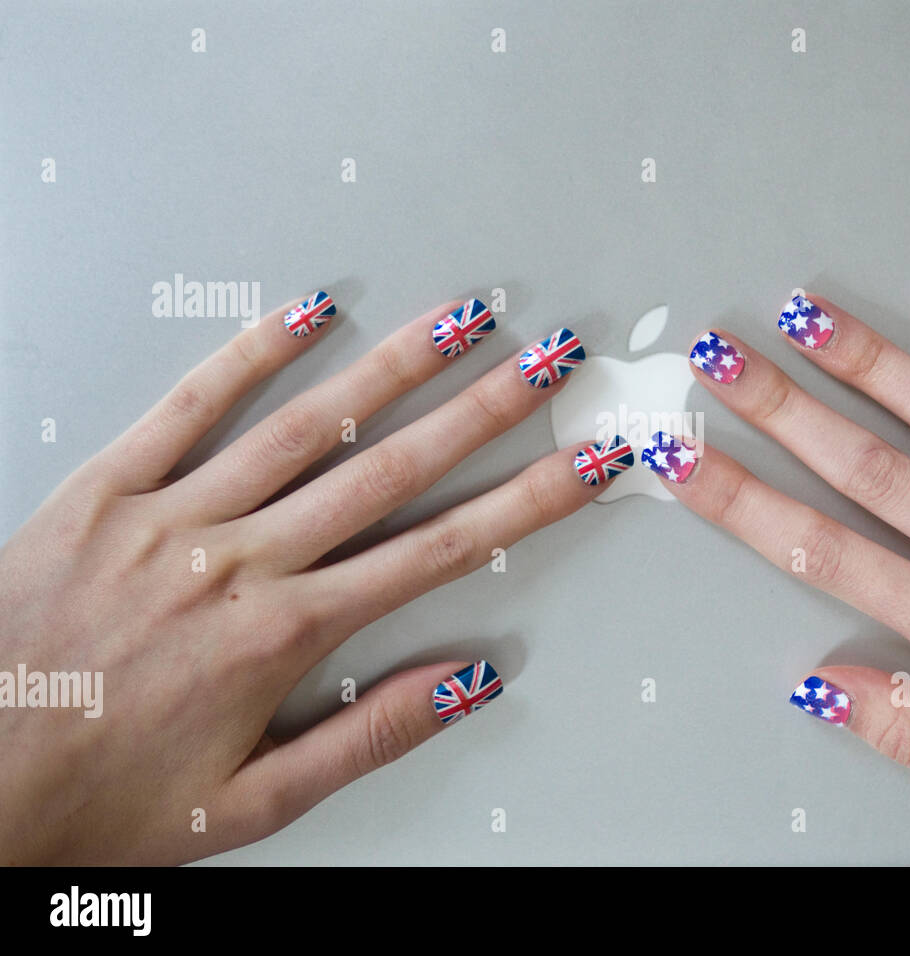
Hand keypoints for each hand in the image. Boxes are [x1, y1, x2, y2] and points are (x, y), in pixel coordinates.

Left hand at [0, 293, 622, 863]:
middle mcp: (241, 562)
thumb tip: (466, 678)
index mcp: (285, 635)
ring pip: (308, 425)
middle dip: (484, 410)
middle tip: (546, 361)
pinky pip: (189, 407)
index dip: (527, 502)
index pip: (441, 552)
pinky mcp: (106, 489)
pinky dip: (252, 355)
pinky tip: (306, 311)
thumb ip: (370, 734)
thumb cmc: (104, 795)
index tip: (582, 463)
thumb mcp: (255, 801)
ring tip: (460, 320)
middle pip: (392, 470)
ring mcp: (173, 516)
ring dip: (395, 367)